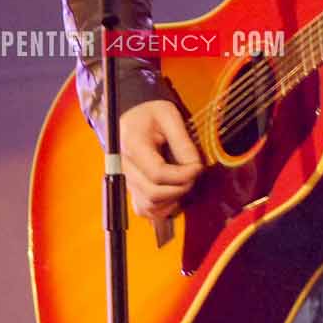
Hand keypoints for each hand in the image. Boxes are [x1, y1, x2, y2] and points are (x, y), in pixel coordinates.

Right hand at [119, 98, 202, 219]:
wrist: (133, 116)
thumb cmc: (150, 113)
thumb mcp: (169, 115)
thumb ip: (182, 141)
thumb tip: (195, 166)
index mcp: (132, 145)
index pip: (157, 173)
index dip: (182, 175)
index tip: (198, 167)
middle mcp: (123, 167)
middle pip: (153, 193)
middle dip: (180, 188)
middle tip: (194, 176)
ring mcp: (124, 180)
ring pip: (148, 206)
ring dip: (172, 200)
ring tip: (185, 183)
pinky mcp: (129, 188)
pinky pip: (143, 209)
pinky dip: (161, 209)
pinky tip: (174, 195)